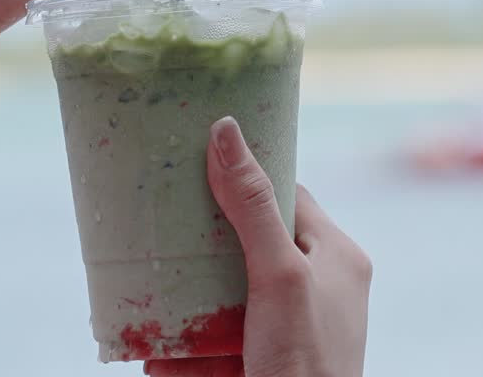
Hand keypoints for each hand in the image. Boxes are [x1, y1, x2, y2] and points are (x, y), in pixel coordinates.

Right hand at [145, 118, 372, 376]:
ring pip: (226, 299)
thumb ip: (253, 206)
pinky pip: (216, 346)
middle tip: (156, 229)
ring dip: (184, 300)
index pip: (289, 197)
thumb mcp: (279, 275)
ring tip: (144, 287)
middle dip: (200, 246)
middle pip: (249, 247)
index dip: (245, 180)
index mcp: (338, 258)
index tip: (196, 165)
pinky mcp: (262, 365)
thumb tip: (225, 129)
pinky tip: (153, 350)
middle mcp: (317, 291)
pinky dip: (184, 350)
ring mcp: (289, 332)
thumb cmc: (305, 360)